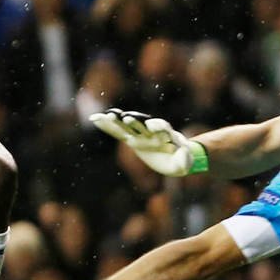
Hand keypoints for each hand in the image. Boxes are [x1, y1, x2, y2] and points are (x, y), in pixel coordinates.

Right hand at [89, 109, 206, 175]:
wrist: (175, 157)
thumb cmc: (182, 161)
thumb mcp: (185, 163)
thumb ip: (184, 158)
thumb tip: (183, 151)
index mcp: (167, 135)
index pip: (162, 127)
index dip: (157, 126)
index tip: (152, 125)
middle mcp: (153, 132)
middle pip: (143, 124)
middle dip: (135, 121)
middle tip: (126, 117)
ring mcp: (141, 135)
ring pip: (128, 126)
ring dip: (119, 121)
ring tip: (107, 116)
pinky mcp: (132, 140)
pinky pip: (118, 132)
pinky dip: (108, 126)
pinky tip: (95, 119)